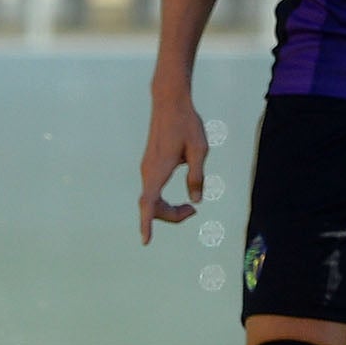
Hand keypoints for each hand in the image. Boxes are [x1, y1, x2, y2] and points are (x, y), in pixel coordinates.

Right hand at [138, 85, 209, 242]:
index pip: (149, 203)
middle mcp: (148, 171)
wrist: (170, 103)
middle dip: (170, 217)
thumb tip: (196, 201)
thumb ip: (197, 176)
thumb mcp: (200, 150)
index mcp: (158, 169)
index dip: (147, 223)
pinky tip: (181, 202)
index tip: (146, 241)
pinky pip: (153, 191)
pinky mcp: (150, 166)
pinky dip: (164, 202)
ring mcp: (147, 169)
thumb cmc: (187, 124)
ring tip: (191, 210)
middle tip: (193, 214)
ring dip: (168, 209)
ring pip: (152, 199)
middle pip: (151, 206)